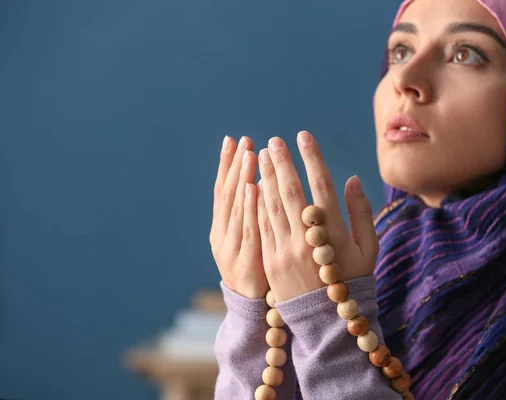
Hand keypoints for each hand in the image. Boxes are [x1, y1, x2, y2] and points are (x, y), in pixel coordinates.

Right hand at [209, 136, 269, 298]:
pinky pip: (247, 230)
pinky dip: (248, 208)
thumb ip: (253, 215)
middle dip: (235, 165)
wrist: (250, 313)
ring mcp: (231, 248)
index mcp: (223, 228)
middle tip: (242, 139)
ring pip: (235, 208)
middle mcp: (222, 235)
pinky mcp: (244, 261)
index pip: (225, 190)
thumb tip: (261, 183)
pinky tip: (253, 187)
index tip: (234, 139)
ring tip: (248, 154)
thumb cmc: (256, 272)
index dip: (228, 164)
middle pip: (227, 194)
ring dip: (241, 179)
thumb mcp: (250, 242)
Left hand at [256, 131, 378, 301]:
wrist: (328, 322)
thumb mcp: (368, 249)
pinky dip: (257, 204)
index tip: (304, 136)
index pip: (321, 186)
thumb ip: (362, 213)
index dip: (311, 158)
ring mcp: (285, 251)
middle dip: (281, 162)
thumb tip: (352, 180)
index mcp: (334, 233)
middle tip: (274, 140)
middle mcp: (307, 239)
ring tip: (261, 156)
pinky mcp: (270, 262)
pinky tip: (253, 186)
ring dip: (265, 178)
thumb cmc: (353, 280)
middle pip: (291, 192)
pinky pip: (262, 226)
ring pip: (272, 206)